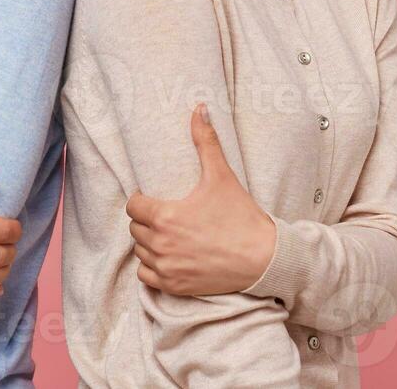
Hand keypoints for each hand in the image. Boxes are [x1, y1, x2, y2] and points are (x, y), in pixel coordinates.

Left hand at [126, 103, 276, 296]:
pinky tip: (167, 257)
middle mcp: (160, 244)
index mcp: (165, 216)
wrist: (263, 258)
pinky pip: (146, 277)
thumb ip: (206, 141)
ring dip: (147, 244)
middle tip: (163, 214)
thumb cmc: (240, 216)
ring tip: (165, 234)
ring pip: (140, 253)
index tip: (153, 198)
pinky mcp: (174, 286)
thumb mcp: (221, 176)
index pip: (133, 206)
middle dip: (145, 220)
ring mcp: (166, 268)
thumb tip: (199, 109)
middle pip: (135, 229)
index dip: (141, 199)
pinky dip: (152, 268)